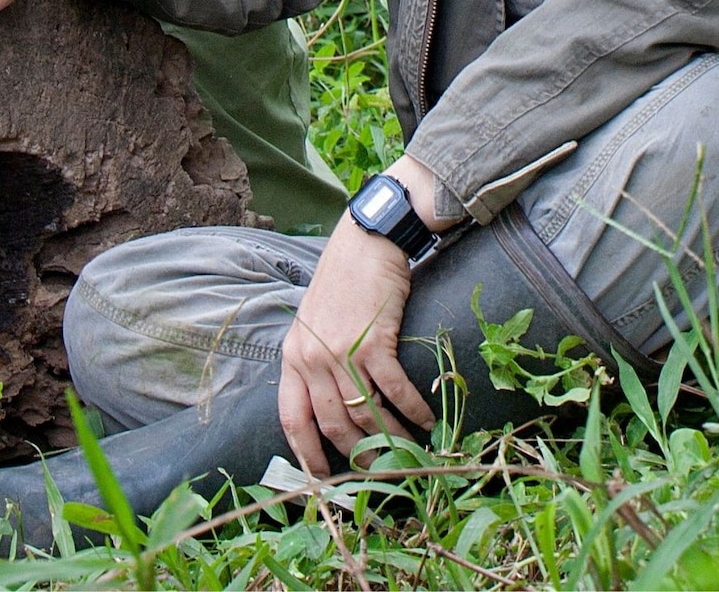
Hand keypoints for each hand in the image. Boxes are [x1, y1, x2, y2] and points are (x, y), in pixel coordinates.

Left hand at [278, 218, 434, 476]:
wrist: (366, 241)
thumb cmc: (344, 281)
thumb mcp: (316, 322)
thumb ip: (316, 359)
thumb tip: (336, 403)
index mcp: (293, 355)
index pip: (292, 416)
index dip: (307, 452)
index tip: (323, 477)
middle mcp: (311, 357)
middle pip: (333, 424)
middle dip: (359, 453)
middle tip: (381, 470)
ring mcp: (340, 350)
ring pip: (365, 412)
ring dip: (391, 437)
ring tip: (409, 450)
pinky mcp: (372, 341)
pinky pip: (393, 389)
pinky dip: (412, 409)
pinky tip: (426, 419)